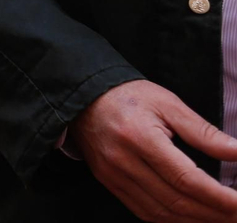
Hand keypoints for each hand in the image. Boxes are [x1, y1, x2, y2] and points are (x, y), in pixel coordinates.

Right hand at [69, 79, 236, 221]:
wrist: (83, 97)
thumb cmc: (129, 96)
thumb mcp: (168, 104)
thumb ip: (203, 131)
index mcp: (140, 137)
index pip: (186, 179)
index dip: (218, 197)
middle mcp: (123, 161)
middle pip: (176, 201)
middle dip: (214, 213)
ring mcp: (113, 175)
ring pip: (162, 212)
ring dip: (196, 220)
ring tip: (222, 218)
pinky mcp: (109, 183)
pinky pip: (144, 212)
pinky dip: (172, 219)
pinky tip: (192, 216)